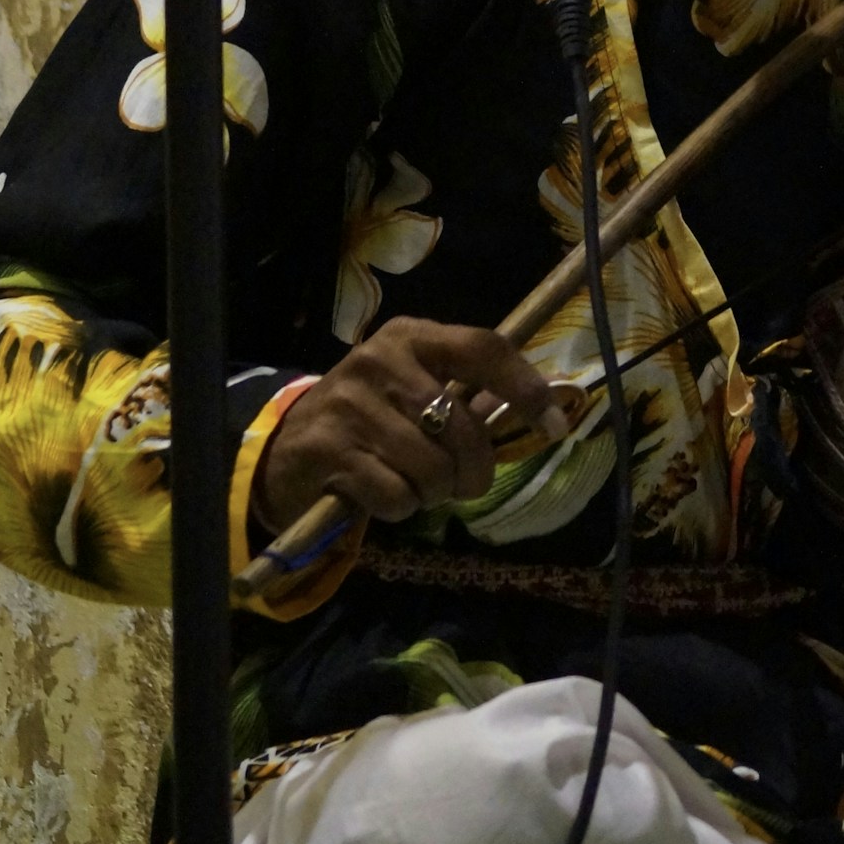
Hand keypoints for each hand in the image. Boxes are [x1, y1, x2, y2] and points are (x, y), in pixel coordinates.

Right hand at [253, 318, 569, 534]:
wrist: (288, 447)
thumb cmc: (372, 418)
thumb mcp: (415, 390)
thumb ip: (468, 397)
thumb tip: (545, 410)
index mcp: (412, 337)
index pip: (484, 349)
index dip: (526, 388)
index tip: (555, 425)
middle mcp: (380, 360)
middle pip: (462, 425)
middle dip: (473, 470)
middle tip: (460, 484)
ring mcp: (350, 404)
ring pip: (432, 468)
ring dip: (433, 492)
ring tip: (413, 483)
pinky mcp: (327, 448)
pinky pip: (396, 495)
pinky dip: (399, 507)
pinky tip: (380, 492)